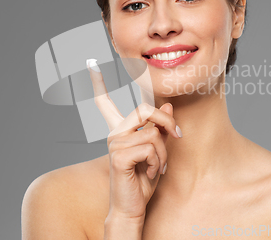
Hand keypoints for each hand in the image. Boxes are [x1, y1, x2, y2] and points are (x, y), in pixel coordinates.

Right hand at [87, 59, 181, 221]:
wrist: (133, 206)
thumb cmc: (143, 179)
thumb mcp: (157, 151)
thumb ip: (160, 129)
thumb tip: (167, 105)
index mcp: (120, 129)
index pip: (105, 102)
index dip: (98, 83)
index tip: (91, 65)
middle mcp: (114, 133)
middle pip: (144, 109)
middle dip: (167, 121)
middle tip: (178, 134)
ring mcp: (114, 143)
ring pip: (153, 133)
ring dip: (164, 153)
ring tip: (158, 166)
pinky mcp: (119, 156)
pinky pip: (150, 148)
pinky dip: (157, 162)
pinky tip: (150, 172)